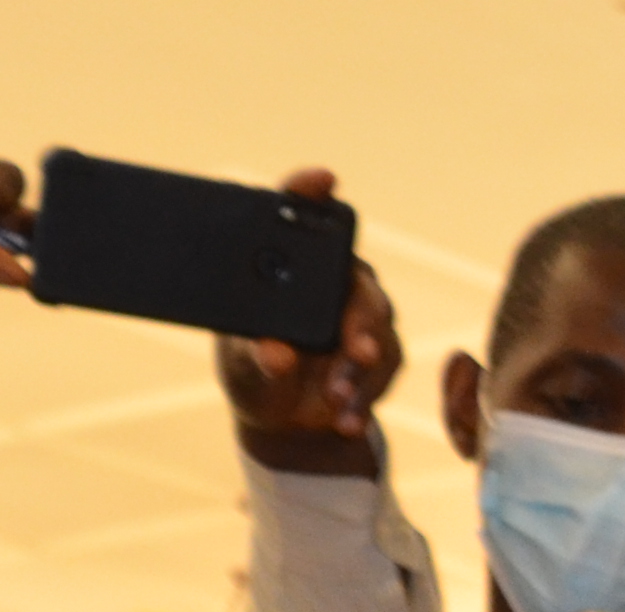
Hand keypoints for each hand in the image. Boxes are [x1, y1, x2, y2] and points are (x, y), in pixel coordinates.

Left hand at [217, 166, 400, 476]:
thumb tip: (276, 353)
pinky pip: (384, 370)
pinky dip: (364, 398)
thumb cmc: (253, 371)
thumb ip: (255, 355)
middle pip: (360, 281)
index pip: (301, 214)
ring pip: (378, 329)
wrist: (283, 419)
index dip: (310, 192)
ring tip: (336, 397)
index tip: (323, 179)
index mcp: (292, 263)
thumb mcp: (241, 364)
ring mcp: (362, 316)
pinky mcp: (381, 354)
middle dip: (360, 317)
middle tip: (354, 347)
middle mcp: (334, 280)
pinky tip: (345, 420)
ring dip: (359, 368)